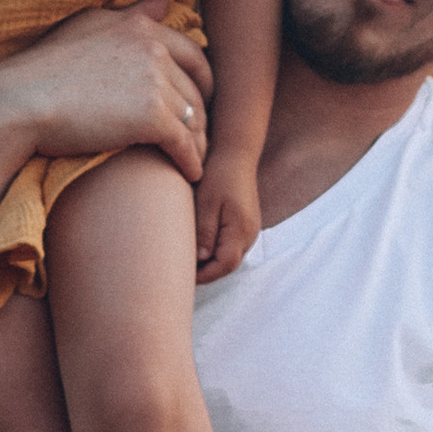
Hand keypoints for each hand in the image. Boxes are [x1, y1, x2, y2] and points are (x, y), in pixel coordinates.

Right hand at [0, 7, 210, 187]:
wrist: (19, 102)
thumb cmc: (44, 69)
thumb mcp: (89, 27)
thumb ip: (133, 14)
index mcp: (139, 27)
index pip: (192, 53)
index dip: (201, 79)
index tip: (198, 98)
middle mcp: (153, 49)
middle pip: (196, 87)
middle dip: (201, 112)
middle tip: (198, 134)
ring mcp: (155, 82)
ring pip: (194, 118)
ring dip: (198, 141)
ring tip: (193, 158)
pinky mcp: (153, 118)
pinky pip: (186, 144)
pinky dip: (192, 161)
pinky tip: (190, 173)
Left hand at [194, 154, 261, 281]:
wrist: (236, 155)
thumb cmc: (219, 175)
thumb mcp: (206, 203)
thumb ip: (205, 233)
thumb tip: (201, 260)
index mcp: (241, 230)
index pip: (225, 265)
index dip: (205, 275)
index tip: (184, 276)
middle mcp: (250, 234)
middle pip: (228, 265)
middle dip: (207, 272)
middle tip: (182, 272)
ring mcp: (250, 230)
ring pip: (230, 257)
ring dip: (211, 263)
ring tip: (188, 262)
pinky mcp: (245, 225)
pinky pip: (231, 246)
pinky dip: (216, 252)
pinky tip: (200, 247)